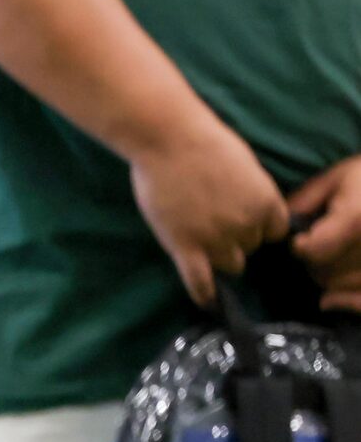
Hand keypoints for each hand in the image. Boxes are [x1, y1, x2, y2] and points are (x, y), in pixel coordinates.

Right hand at [127, 118, 288, 305]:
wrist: (168, 139)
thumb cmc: (205, 142)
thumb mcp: (245, 166)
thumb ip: (250, 193)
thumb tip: (246, 208)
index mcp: (266, 203)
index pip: (275, 232)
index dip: (259, 227)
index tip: (244, 221)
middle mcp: (247, 226)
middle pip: (250, 248)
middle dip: (236, 239)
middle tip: (212, 222)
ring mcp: (216, 239)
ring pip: (230, 265)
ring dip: (219, 257)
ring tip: (200, 243)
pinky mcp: (185, 246)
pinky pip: (199, 281)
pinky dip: (204, 294)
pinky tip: (205, 302)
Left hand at [292, 156, 360, 313]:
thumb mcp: (336, 177)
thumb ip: (305, 202)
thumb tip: (280, 226)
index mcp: (356, 221)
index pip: (312, 252)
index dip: (301, 246)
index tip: (300, 239)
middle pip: (325, 273)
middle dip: (313, 262)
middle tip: (317, 248)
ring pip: (342, 288)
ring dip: (330, 278)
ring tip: (335, 258)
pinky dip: (349, 303)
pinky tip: (332, 299)